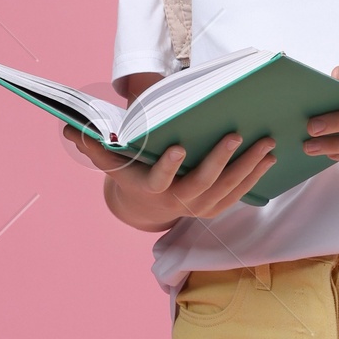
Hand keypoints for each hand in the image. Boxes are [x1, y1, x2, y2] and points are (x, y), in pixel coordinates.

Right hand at [64, 123, 274, 226]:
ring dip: (248, 166)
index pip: (160, 179)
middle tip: (237, 135)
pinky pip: (239, 193)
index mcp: (152, 187)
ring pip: (227, 188)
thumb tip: (69, 130)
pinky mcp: (216, 208)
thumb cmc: (131, 172)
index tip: (179, 147)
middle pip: (203, 181)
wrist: (147, 206)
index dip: (169, 166)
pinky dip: (255, 176)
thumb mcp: (111, 161)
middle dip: (221, 159)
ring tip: (265, 143)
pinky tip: (268, 158)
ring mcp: (200, 206)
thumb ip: (94, 145)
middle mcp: (178, 201)